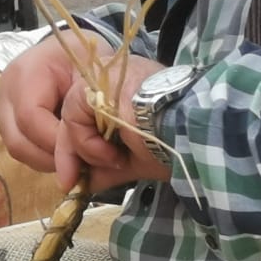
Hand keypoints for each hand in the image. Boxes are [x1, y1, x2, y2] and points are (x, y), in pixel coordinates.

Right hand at [0, 34, 80, 175]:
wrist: (72, 50)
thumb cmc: (84, 58)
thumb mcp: (91, 76)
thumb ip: (85, 110)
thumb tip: (86, 153)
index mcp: (24, 74)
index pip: (30, 119)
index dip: (56, 142)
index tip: (85, 152)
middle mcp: (5, 92)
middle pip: (17, 141)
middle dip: (51, 158)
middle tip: (81, 163)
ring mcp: (2, 107)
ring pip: (16, 148)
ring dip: (46, 160)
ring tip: (74, 158)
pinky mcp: (7, 119)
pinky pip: (20, 146)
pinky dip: (42, 155)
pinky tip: (63, 151)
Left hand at [54, 52, 172, 192]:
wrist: (191, 131)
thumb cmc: (176, 145)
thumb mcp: (137, 159)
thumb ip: (105, 166)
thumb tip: (83, 183)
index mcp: (125, 90)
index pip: (89, 117)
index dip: (82, 148)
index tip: (77, 178)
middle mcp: (112, 78)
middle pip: (77, 117)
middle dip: (72, 153)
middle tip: (69, 182)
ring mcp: (104, 77)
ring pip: (73, 117)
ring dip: (87, 149)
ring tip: (114, 160)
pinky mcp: (97, 82)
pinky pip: (74, 115)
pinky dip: (87, 141)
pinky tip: (111, 153)